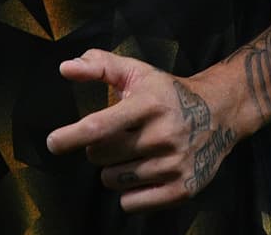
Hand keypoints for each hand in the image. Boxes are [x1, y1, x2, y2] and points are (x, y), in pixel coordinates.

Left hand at [45, 50, 237, 212]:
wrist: (219, 112)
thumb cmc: (166, 92)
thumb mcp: (136, 72)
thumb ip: (98, 66)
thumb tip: (65, 68)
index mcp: (148, 104)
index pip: (101, 126)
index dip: (72, 136)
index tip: (52, 142)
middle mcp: (163, 135)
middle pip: (102, 156)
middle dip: (97, 149)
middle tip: (116, 137)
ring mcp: (175, 164)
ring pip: (113, 180)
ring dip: (113, 170)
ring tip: (133, 153)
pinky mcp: (183, 189)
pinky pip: (132, 204)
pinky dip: (128, 193)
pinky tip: (141, 174)